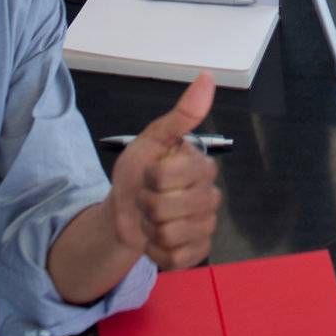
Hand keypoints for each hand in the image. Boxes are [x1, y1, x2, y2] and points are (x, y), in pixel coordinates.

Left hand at [108, 74, 221, 269]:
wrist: (124, 210)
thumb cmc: (139, 170)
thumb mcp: (152, 139)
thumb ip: (181, 114)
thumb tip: (207, 76)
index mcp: (201, 165)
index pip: (167, 177)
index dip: (149, 178)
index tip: (149, 174)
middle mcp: (211, 195)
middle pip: (165, 209)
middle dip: (146, 205)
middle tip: (147, 198)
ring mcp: (206, 225)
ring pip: (169, 235)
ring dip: (149, 229)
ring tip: (151, 218)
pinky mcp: (197, 252)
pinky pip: (176, 259)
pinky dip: (157, 252)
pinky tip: (157, 239)